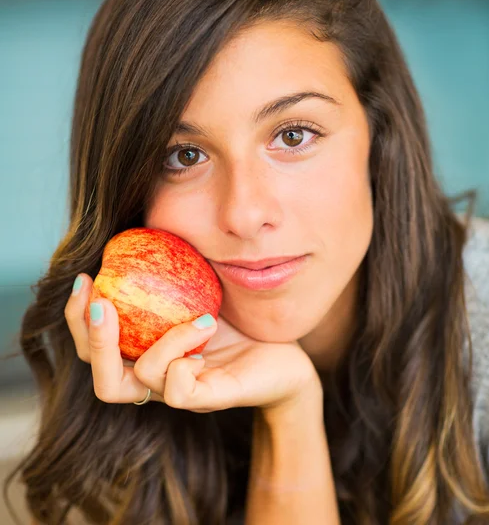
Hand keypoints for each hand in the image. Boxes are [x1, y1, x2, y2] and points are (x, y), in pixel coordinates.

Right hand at [65, 273, 321, 412]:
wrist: (285, 356)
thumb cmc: (239, 321)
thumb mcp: (198, 291)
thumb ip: (168, 273)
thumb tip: (140, 231)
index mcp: (148, 356)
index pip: (94, 351)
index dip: (77, 319)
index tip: (85, 277)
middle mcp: (159, 381)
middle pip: (103, 380)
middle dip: (92, 340)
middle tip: (100, 302)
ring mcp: (182, 393)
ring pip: (142, 381)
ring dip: (163, 341)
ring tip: (200, 317)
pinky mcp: (209, 399)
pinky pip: (179, 392)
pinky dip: (183, 357)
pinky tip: (205, 328)